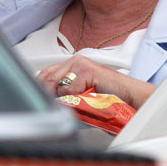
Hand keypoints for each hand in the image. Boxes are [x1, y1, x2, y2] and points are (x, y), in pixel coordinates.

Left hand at [37, 54, 154, 109]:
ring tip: (76, 102)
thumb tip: (46, 98)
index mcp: (73, 63)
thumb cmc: (107, 96)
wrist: (128, 96)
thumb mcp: (81, 91)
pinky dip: (76, 98)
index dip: (39, 86)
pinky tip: (88, 98)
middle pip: (48, 78)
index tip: (38, 98)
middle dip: (47, 94)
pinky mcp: (87, 71)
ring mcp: (82, 64)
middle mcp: (76, 61)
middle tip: (56, 104)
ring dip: (63, 98)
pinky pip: (70, 90)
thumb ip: (64, 91)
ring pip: (57, 85)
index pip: (46, 72)